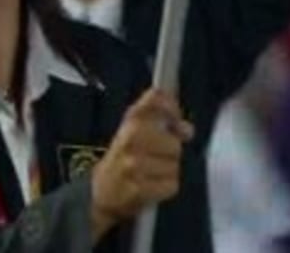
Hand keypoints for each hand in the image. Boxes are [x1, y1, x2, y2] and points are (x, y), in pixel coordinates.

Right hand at [90, 89, 192, 240]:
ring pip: (174, 166)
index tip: (174, 123)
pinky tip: (151, 185)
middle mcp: (130, 138)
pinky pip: (171, 185)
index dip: (171, 109)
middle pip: (174, 143)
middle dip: (170, 152)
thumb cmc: (124, 157)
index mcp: (130, 120)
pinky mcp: (138, 188)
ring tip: (151, 172)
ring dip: (167, 172)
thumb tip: (187, 128)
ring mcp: (132, 164)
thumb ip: (162, 119)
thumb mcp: (134, 130)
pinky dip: (165, 188)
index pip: (156, 99)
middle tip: (156, 156)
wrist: (102, 191)